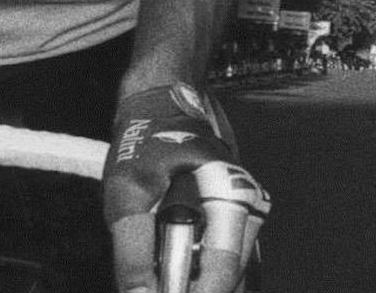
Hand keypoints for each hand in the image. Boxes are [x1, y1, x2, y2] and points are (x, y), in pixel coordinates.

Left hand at [105, 83, 268, 292]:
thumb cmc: (148, 139)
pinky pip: (220, 256)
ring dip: (190, 277)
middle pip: (226, 277)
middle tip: (149, 283)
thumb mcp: (127, 195)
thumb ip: (134, 252)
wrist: (165, 101)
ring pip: (224, 271)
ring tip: (155, 267)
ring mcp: (244, 212)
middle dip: (188, 285)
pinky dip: (194, 267)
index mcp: (231, 201)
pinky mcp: (234, 215)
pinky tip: (169, 261)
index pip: (221, 274)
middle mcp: (248, 209)